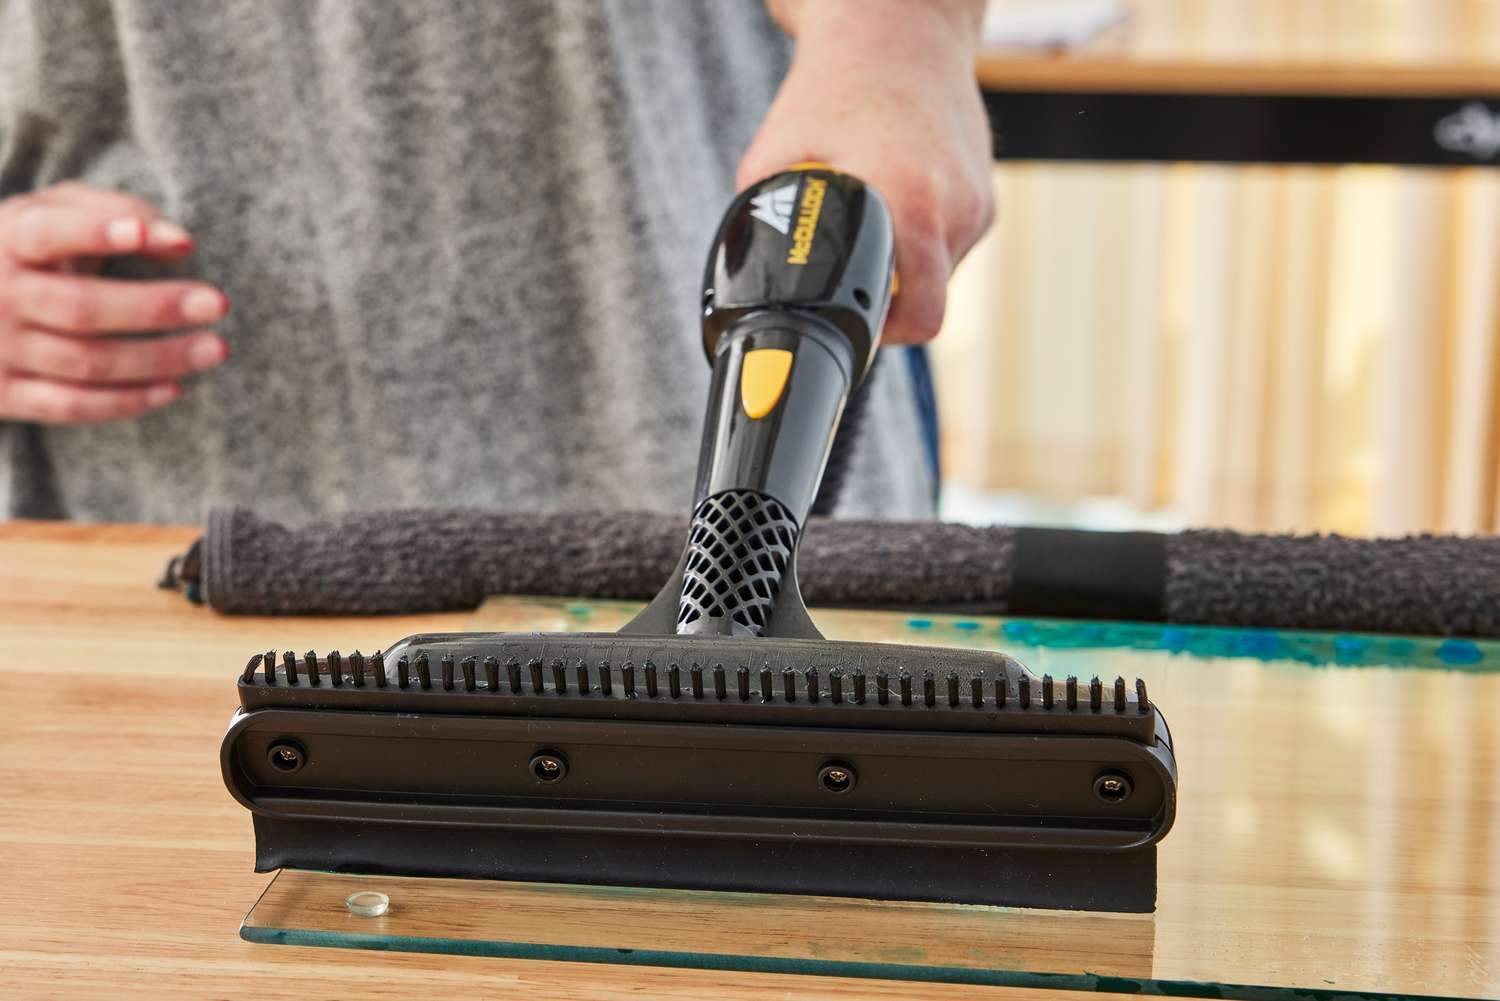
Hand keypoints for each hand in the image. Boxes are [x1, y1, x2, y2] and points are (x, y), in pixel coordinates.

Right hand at [0, 182, 229, 423]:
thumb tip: (180, 241)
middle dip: (155, 306)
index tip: (141, 232)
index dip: (93, 232)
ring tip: (215, 348)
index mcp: (6, 240)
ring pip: (88, 362)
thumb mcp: (55, 212)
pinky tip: (173, 388)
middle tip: (218, 302)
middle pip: (82, 308)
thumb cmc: (29, 250)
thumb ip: (117, 210)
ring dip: (160, 358)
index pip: (47, 233)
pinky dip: (128, 401)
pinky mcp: (4, 395)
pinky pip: (72, 406)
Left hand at [742, 0, 994, 344]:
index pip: (917, 317)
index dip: (879, 334)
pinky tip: (897, 204)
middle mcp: (955, 210)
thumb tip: (744, 270)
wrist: (901, 27)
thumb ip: (763, 215)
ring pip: (940, 277)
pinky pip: (952, 246)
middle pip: (927, 304)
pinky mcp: (986, 197)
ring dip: (905, 269)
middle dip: (889, 302)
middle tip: (851, 279)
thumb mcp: (776, 151)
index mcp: (910, 205)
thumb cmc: (839, 83)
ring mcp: (977, 204)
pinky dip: (923, 241)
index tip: (851, 327)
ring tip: (874, 224)